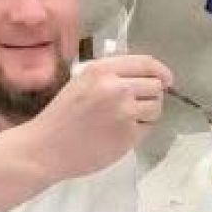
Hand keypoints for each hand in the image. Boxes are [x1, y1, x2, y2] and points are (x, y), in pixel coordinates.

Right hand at [22, 54, 173, 180]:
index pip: (146, 63)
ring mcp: (124, 112)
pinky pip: (148, 128)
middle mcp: (116, 87)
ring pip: (156, 107)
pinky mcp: (129, 134)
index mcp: (102, 70)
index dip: (160, 71)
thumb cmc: (61, 117)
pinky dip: (139, 131)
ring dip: (147, 114)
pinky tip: (118, 134)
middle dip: (151, 96)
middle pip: (156, 86)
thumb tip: (147, 74)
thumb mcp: (81, 82)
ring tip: (124, 121)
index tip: (167, 79)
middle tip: (135, 106)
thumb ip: (111, 75)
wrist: (44, 149)